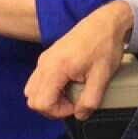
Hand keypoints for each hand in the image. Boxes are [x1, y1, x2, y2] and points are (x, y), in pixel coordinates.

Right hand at [25, 0, 132, 119]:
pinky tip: (67, 84)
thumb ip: (90, 101)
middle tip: (72, 102)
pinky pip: (38, 80)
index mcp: (55, 68)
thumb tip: (81, 115)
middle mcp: (44, 63)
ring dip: (48, 98)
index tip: (75, 105)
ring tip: (69, 94)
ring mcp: (44, 59)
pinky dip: (48, 88)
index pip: (41, 103)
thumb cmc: (104, 45)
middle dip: (51, 107)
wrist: (105, 23)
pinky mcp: (48, 57)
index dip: (58, 111)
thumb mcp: (102, 77)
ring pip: (32, 90)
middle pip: (32, 99)